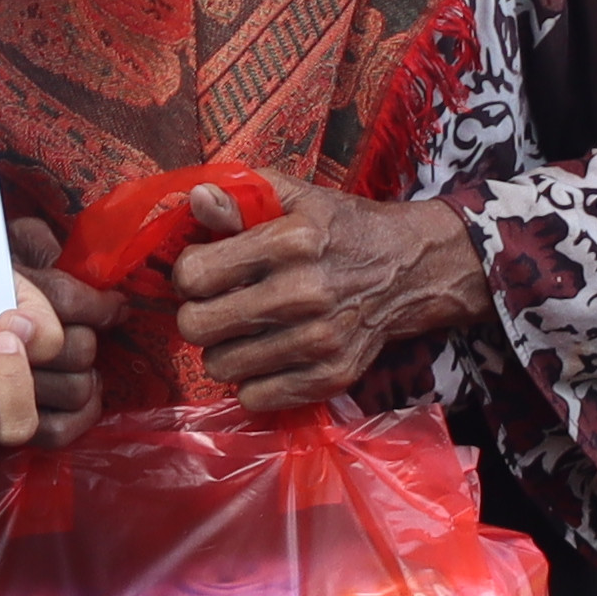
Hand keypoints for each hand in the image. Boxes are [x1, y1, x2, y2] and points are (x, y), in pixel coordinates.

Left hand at [163, 171, 487, 411]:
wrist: (409, 270)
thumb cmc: (340, 229)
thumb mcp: (295, 198)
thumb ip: (239, 198)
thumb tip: (194, 198)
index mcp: (290, 242)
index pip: (194, 275)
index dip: (187, 273)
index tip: (203, 271)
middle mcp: (304, 294)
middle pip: (197, 327)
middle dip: (198, 314)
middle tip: (219, 305)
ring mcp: (320, 341)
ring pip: (220, 366)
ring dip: (223, 349)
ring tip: (245, 330)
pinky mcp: (332, 377)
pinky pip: (255, 398)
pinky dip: (252, 381)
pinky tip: (267, 355)